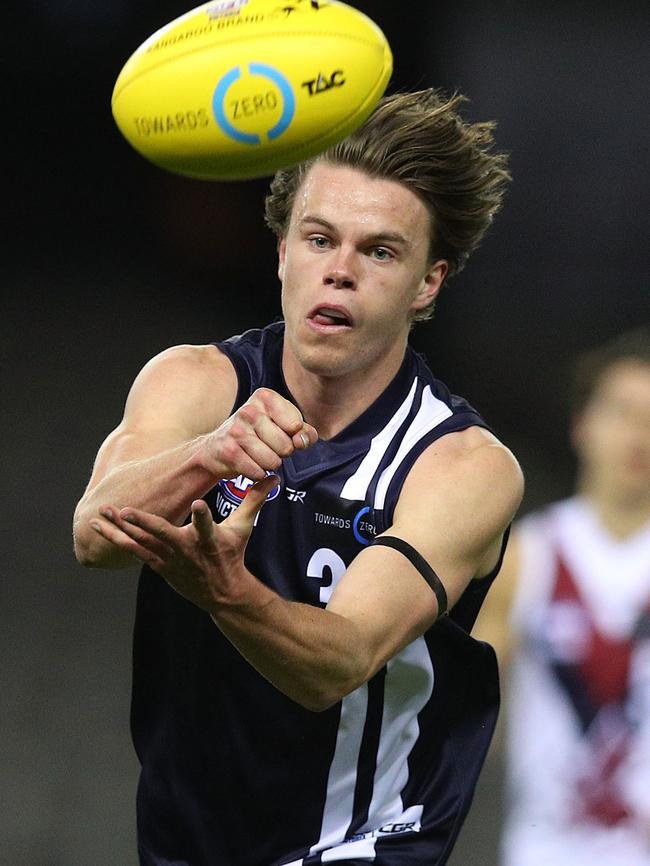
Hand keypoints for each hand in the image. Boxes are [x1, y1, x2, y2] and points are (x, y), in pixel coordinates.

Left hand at [91, 475, 278, 611]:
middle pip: (163, 535)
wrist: (222, 593)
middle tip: (125, 511)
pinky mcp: (158, 565)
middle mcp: (188, 550)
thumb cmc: (231, 555)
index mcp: (210, 540)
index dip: (203, 517)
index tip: (198, 505)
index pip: (208, 526)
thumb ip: (253, 500)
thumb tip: (273, 476)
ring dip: (119, 529)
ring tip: (101, 514)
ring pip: (140, 543)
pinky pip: (133, 552)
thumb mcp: (244, 528)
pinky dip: (116, 540)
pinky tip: (99, 528)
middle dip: (144, 523)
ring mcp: (170, 560)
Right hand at [204, 388, 316, 480]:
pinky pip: (258, 472)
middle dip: (282, 453)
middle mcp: (249, 410)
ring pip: (273, 461)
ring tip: (257, 454)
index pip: (296, 425)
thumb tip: (302, 441)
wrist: (216, 448)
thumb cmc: (257, 435)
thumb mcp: (284, 427)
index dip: (294, 436)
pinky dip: (257, 474)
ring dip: (269, 464)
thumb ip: (305, 432)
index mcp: (265, 397)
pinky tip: (248, 464)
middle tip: (267, 446)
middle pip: (286, 446)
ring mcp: (236, 430)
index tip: (281, 433)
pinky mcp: (228, 451)